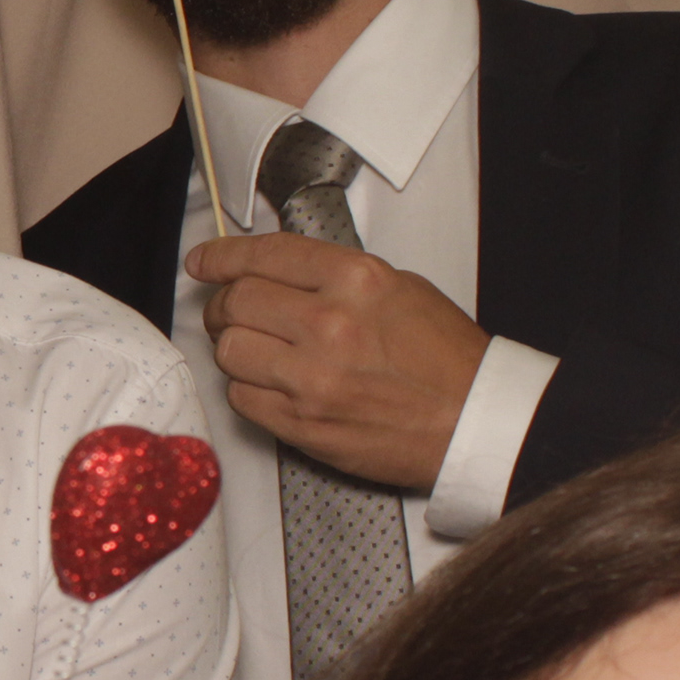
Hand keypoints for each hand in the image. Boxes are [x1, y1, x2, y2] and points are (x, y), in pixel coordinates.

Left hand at [187, 230, 490, 491]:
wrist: (475, 422)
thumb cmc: (446, 360)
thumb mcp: (399, 288)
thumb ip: (335, 276)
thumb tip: (277, 271)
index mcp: (356, 280)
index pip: (264, 256)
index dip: (222, 257)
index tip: (204, 262)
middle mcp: (329, 324)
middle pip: (236, 302)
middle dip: (223, 305)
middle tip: (228, 310)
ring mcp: (312, 377)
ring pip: (230, 350)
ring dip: (234, 347)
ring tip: (254, 348)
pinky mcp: (303, 423)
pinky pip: (242, 398)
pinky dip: (246, 388)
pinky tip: (268, 383)